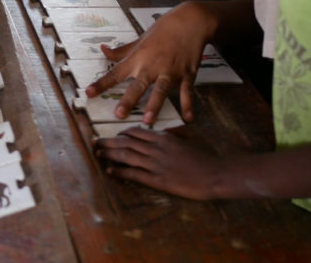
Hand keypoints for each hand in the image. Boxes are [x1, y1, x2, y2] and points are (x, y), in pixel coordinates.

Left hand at [86, 2, 210, 123]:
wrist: (190, 21)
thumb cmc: (163, 30)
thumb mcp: (140, 39)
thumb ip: (121, 50)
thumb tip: (102, 49)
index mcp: (138, 57)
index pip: (116, 72)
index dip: (102, 83)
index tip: (89, 93)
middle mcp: (152, 65)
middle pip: (138, 85)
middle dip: (128, 100)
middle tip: (119, 114)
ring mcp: (170, 70)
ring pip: (161, 90)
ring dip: (154, 105)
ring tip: (148, 121)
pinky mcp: (187, 74)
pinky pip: (186, 92)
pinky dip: (188, 105)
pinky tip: (188, 119)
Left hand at [94, 126, 220, 199]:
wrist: (216, 173)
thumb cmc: (207, 155)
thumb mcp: (191, 137)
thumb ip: (176, 132)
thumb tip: (166, 130)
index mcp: (163, 137)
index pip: (136, 132)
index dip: (121, 134)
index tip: (113, 135)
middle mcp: (156, 148)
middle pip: (126, 143)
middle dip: (108, 142)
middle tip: (95, 142)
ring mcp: (156, 164)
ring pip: (126, 156)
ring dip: (110, 154)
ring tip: (98, 154)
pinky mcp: (158, 180)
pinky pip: (134, 174)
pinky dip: (120, 172)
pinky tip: (110, 171)